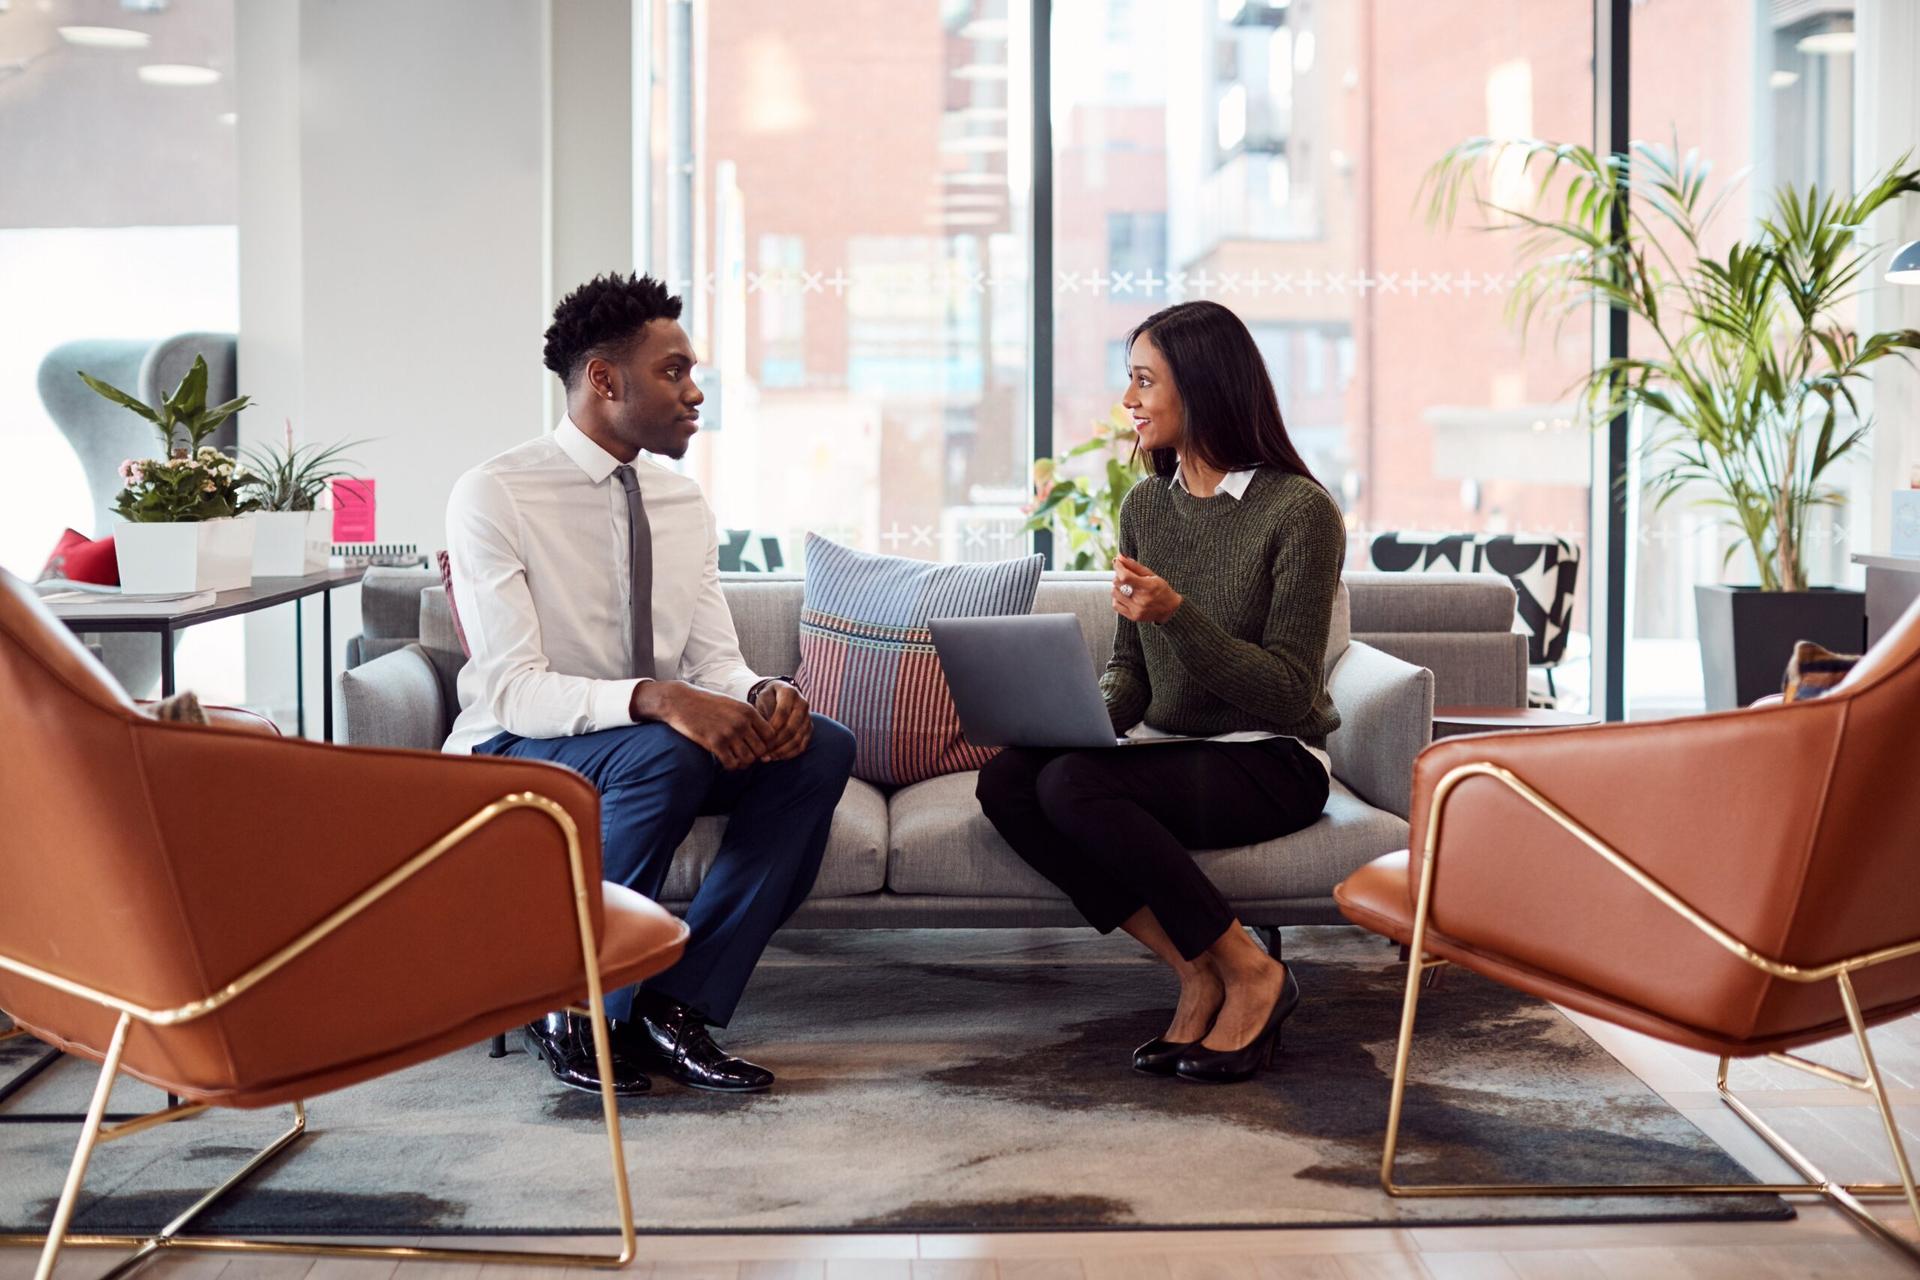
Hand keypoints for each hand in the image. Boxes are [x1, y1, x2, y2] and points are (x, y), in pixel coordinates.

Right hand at [631, 681, 772, 770]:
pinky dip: (731, 766)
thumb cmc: (707, 703)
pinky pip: (732, 764)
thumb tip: (763, 736)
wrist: (681, 701)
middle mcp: (741, 722)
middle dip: (755, 756)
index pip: (771, 735)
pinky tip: (725, 761)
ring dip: (743, 763)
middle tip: (745, 756)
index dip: (766, 744)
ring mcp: (729, 733)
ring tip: (735, 760)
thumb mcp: (732, 704)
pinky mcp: (714, 743)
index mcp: (748, 711)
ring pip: (748, 759)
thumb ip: (747, 718)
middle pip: (761, 750)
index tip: (756, 747)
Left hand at [753, 680, 813, 762]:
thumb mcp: (762, 698)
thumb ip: (763, 712)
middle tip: (762, 752)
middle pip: (791, 728)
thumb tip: (763, 732)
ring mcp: (808, 718)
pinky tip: (776, 757)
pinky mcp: (809, 729)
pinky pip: (802, 745)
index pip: (783, 712)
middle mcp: (802, 704)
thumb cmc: (768, 698)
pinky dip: (789, 754)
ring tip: (767, 757)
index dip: (772, 727)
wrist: (780, 695)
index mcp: (790, 693)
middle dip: (776, 742)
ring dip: (781, 751)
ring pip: (797, 739)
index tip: (760, 737)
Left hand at [1112, 554, 1181, 623]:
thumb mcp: (1152, 575)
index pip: (1125, 576)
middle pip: (1118, 583)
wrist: (1170, 609)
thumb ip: (1134, 566)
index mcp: (1148, 587)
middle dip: (1119, 576)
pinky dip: (1117, 598)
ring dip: (1118, 587)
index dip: (1118, 567)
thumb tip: (1120, 557)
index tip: (1117, 562)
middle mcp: (1142, 600)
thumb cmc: (1161, 589)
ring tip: (1127, 586)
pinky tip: (1124, 596)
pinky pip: (1115, 605)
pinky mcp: (1132, 616)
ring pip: (1114, 593)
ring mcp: (1136, 609)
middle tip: (1125, 575)